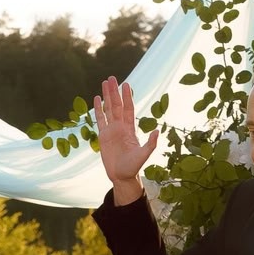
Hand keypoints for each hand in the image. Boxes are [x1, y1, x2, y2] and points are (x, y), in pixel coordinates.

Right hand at [94, 77, 159, 204]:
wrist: (122, 176)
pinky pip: (100, 120)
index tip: (126, 84)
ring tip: (104, 83)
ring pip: (108, 109)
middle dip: (114, 92)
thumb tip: (157, 131)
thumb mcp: (143, 155)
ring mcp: (111, 130)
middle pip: (117, 105)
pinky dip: (98, 109)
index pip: (129, 109)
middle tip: (112, 78)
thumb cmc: (133, 167)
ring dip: (106, 97)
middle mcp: (121, 127)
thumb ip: (150, 143)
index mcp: (130, 129)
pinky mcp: (103, 136)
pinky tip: (96, 99)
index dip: (127, 97)